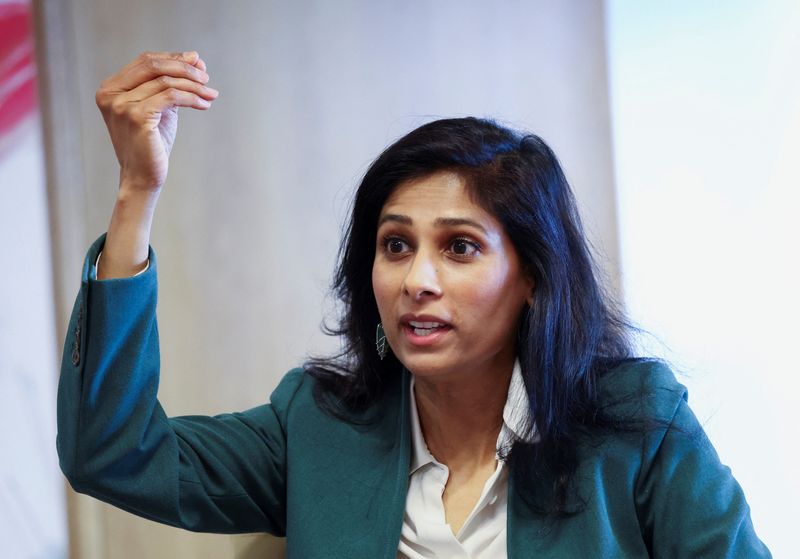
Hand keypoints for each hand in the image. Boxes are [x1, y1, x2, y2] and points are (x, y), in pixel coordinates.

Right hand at [95, 51, 217, 191]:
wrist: (143, 178)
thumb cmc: (151, 144)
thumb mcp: (160, 107)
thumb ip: (171, 83)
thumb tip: (195, 57)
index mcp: (111, 88)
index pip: (146, 61)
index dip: (174, 59)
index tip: (198, 64)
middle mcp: (111, 94)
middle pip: (153, 65)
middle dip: (184, 68)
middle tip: (206, 78)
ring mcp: (121, 104)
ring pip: (166, 82)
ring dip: (194, 86)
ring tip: (211, 94)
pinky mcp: (136, 116)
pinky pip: (171, 96)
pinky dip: (192, 98)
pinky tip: (205, 105)